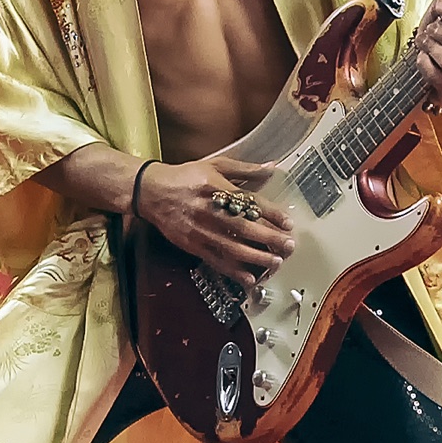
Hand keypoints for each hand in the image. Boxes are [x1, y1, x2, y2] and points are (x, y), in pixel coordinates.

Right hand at [136, 155, 295, 285]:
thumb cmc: (185, 177)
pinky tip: (249, 277)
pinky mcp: (193, 245)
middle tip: (288, 245)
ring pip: (233, 248)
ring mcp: (201, 230)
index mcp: (216, 187)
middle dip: (269, 238)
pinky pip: (216, 261)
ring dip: (257, 257)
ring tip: (276, 262)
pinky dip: (233, 271)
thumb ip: (245, 169)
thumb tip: (272, 167)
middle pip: (245, 228)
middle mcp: (209, 210)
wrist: (152, 192)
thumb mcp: (215, 165)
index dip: (271, 214)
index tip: (288, 223)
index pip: (250, 203)